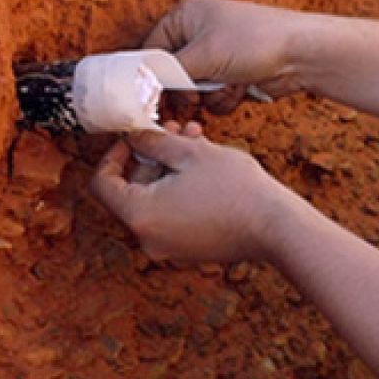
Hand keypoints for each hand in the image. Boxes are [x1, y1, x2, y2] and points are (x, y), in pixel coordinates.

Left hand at [89, 122, 300, 264]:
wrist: (275, 227)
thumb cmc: (233, 189)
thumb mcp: (189, 153)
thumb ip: (152, 142)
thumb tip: (132, 135)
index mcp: (140, 216)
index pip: (103, 184)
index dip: (114, 154)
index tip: (134, 137)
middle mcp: (148, 239)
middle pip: (131, 190)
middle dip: (151, 155)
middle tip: (172, 129)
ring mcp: (169, 248)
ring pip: (156, 199)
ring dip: (169, 167)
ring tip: (195, 139)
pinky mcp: (189, 249)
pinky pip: (173, 214)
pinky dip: (180, 188)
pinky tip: (205, 162)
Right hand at [144, 0, 316, 112]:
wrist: (301, 54)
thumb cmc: (253, 41)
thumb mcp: (203, 55)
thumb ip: (167, 72)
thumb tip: (141, 86)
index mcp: (185, 16)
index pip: (151, 50)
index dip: (152, 76)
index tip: (153, 99)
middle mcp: (197, 34)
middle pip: (172, 74)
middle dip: (187, 89)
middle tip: (194, 97)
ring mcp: (216, 55)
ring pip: (193, 90)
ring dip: (210, 95)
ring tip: (229, 84)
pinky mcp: (232, 74)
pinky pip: (214, 96)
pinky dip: (225, 98)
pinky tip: (243, 88)